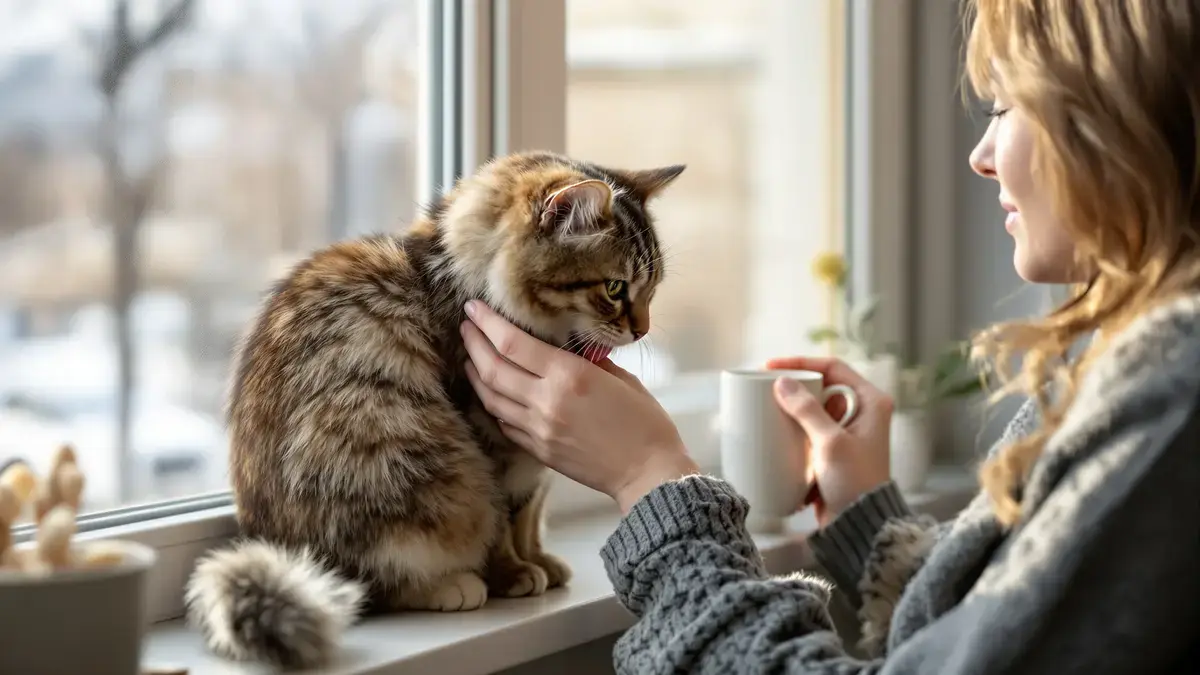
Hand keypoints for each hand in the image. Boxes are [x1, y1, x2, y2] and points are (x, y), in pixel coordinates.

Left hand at [460, 300, 698, 511]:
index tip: (475, 308)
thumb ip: (589, 361)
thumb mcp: (621, 378)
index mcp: (569, 376)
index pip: (513, 344)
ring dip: (476, 374)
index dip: (488, 323)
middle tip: (467, 326)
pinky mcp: (538, 450)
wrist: (648, 473)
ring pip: (491, 397)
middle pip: (493, 368)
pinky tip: (492, 392)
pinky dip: (493, 404)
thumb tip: (566, 348)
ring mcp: (538, 429)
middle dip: (474, 343)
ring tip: (471, 357)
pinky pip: (504, 423)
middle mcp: (546, 401)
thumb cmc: (644, 423)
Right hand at [767, 356, 892, 526]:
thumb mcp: (831, 443)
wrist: (861, 525)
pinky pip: (810, 431)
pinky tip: (775, 433)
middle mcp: (862, 413)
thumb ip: (807, 411)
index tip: (770, 367)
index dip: (801, 363)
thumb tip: (782, 382)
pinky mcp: (834, 451)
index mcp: (871, 402)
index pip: (833, 367)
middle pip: (822, 386)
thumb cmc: (855, 483)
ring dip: (792, 410)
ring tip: (767, 410)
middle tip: (765, 387)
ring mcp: (848, 433)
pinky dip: (793, 430)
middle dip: (794, 387)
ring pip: (814, 409)